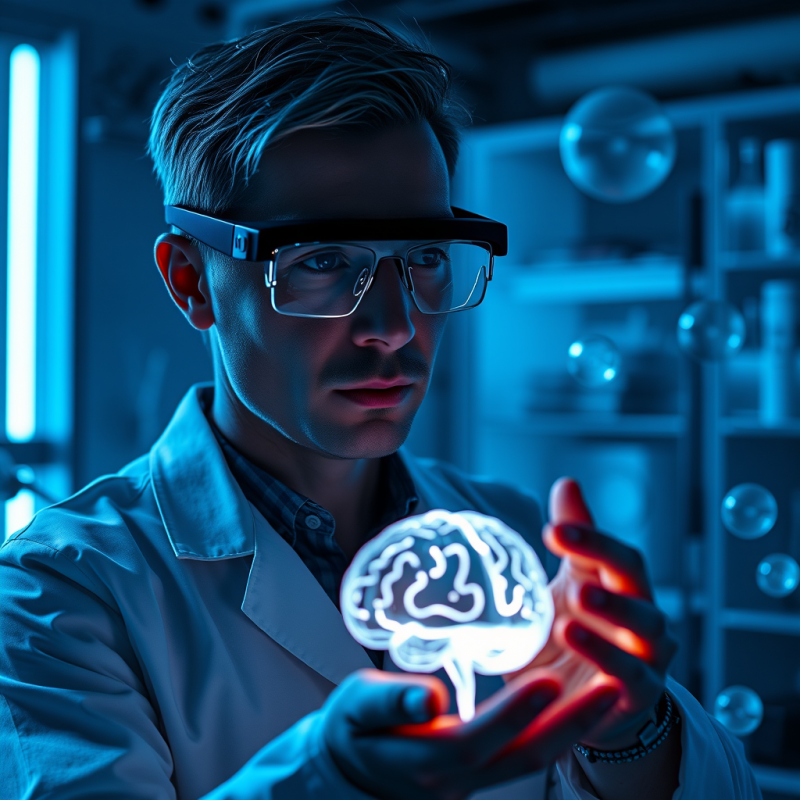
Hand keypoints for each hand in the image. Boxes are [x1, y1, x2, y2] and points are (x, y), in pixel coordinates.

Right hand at [322, 668, 619, 799]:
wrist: (350, 774)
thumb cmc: (351, 730)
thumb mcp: (353, 708)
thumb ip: (388, 701)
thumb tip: (430, 697)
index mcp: (424, 760)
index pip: (479, 739)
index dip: (515, 713)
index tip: (550, 678)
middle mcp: (459, 779)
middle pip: (526, 757)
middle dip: (573, 724)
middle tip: (613, 687)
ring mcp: (475, 781)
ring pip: (534, 758)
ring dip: (575, 727)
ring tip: (611, 689)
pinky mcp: (483, 772)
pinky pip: (527, 753)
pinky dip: (558, 728)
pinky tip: (579, 700)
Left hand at [505, 478, 677, 749]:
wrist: (579, 704)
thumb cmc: (573, 634)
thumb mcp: (565, 585)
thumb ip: (572, 541)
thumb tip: (568, 482)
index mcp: (620, 583)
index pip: (614, 551)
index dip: (588, 536)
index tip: (551, 529)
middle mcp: (641, 611)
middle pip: (633, 575)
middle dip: (603, 555)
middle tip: (564, 544)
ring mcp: (647, 652)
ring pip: (643, 625)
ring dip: (612, 610)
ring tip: (574, 603)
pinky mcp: (641, 692)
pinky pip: (631, 674)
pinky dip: (606, 658)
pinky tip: (577, 642)